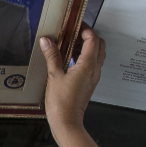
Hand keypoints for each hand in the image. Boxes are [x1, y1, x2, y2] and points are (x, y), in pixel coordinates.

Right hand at [40, 26, 105, 141]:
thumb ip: (52, 56)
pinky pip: (91, 64)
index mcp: (88, 65)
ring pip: (96, 55)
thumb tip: (46, 40)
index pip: (93, 39)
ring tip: (68, 44)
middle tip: (72, 33)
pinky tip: (68, 58)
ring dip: (86, 46)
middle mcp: (94, 69)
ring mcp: (93, 77)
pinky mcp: (89, 83)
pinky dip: (83, 57)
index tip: (74, 24)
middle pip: (99, 45)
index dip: (85, 29)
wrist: (67, 122)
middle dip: (87, 36)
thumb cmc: (61, 101)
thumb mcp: (54, 76)